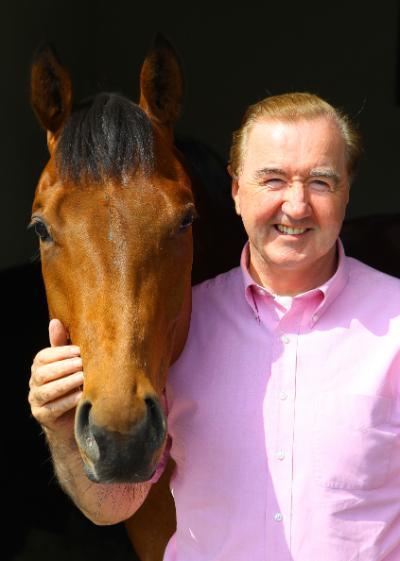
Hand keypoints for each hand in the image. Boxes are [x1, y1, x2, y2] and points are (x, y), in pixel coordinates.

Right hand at [28, 319, 82, 439]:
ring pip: (47, 391)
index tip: (79, 351)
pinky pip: (52, 408)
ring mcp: (36, 400)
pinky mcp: (42, 416)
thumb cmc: (73, 382)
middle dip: (64, 367)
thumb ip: (61, 344)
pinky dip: (67, 401)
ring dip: (66, 383)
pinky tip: (80, 396)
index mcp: (39, 367)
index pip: (43, 356)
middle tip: (81, 363)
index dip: (60, 353)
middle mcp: (34, 382)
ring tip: (82, 378)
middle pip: (43, 373)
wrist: (73, 416)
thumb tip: (55, 321)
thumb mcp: (69, 362)